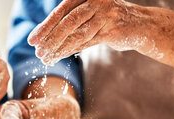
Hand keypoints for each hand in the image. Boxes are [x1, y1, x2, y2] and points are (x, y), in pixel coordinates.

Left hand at [28, 0, 144, 64]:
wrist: (140, 25)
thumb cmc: (108, 20)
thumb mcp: (88, 14)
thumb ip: (70, 21)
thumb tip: (43, 37)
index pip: (61, 11)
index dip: (45, 27)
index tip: (32, 40)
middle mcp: (96, 1)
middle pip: (67, 22)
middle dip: (49, 39)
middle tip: (37, 52)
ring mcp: (106, 14)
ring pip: (77, 34)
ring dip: (59, 48)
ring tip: (46, 59)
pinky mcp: (114, 29)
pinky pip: (87, 42)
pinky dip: (71, 51)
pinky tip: (60, 57)